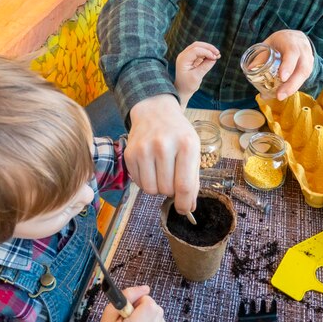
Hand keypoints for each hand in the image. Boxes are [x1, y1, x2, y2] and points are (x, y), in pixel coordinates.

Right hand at [93, 285, 164, 321]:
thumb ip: (128, 296)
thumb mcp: (110, 312)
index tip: (131, 308)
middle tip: (131, 317)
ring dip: (149, 317)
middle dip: (145, 307)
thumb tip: (146, 288)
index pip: (150, 305)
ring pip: (160, 318)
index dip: (141, 301)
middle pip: (157, 310)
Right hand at [126, 94, 199, 212]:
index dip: (185, 203)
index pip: (184, 186)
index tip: (185, 209)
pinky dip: (146, 181)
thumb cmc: (178, 133)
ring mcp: (144, 149)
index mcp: (186, 145)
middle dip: (171, 191)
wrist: (155, 112)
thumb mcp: (193, 150)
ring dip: (157, 188)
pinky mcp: (130, 154)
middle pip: (166, 190)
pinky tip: (151, 167)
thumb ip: (193, 179)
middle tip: (173, 177)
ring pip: (151, 190)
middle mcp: (163, 146)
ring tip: (161, 173)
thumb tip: (188, 207)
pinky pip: (138, 183)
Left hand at [175, 42, 219, 107]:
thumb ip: (205, 66)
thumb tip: (214, 58)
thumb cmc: (188, 85)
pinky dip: (207, 53)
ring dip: (208, 49)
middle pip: (197, 45)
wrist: (182, 90)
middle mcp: (183, 55)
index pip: (195, 50)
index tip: (215, 58)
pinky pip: (199, 52)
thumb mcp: (197, 76)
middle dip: (208, 48)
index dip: (206, 52)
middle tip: (218, 53)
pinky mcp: (191, 58)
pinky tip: (213, 57)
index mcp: (183, 59)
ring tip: (217, 55)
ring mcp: (187, 56)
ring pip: (198, 47)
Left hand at [264, 30, 313, 99]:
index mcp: (292, 42)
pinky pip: (303, 79)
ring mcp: (309, 60)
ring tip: (280, 96)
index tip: (282, 77)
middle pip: (302, 68)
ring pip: (304, 76)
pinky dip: (293, 87)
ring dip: (292, 88)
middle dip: (291, 84)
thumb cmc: (281, 41)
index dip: (288, 66)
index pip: (292, 53)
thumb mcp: (270, 43)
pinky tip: (284, 93)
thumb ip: (262, 55)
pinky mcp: (309, 68)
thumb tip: (251, 69)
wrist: (296, 38)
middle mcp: (303, 51)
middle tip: (280, 95)